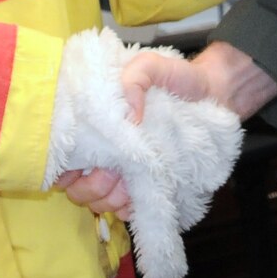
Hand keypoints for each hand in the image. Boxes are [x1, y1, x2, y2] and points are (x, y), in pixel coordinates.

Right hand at [59, 49, 203, 220]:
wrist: (213, 93)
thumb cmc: (178, 78)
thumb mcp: (152, 65)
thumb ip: (136, 79)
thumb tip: (129, 115)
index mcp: (97, 126)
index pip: (62, 156)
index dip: (62, 167)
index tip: (78, 166)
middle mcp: (105, 152)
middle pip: (76, 187)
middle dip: (89, 186)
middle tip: (112, 173)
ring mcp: (124, 172)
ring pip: (98, 202)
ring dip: (108, 198)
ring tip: (127, 182)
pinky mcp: (146, 188)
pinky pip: (124, 212)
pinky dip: (127, 208)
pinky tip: (137, 194)